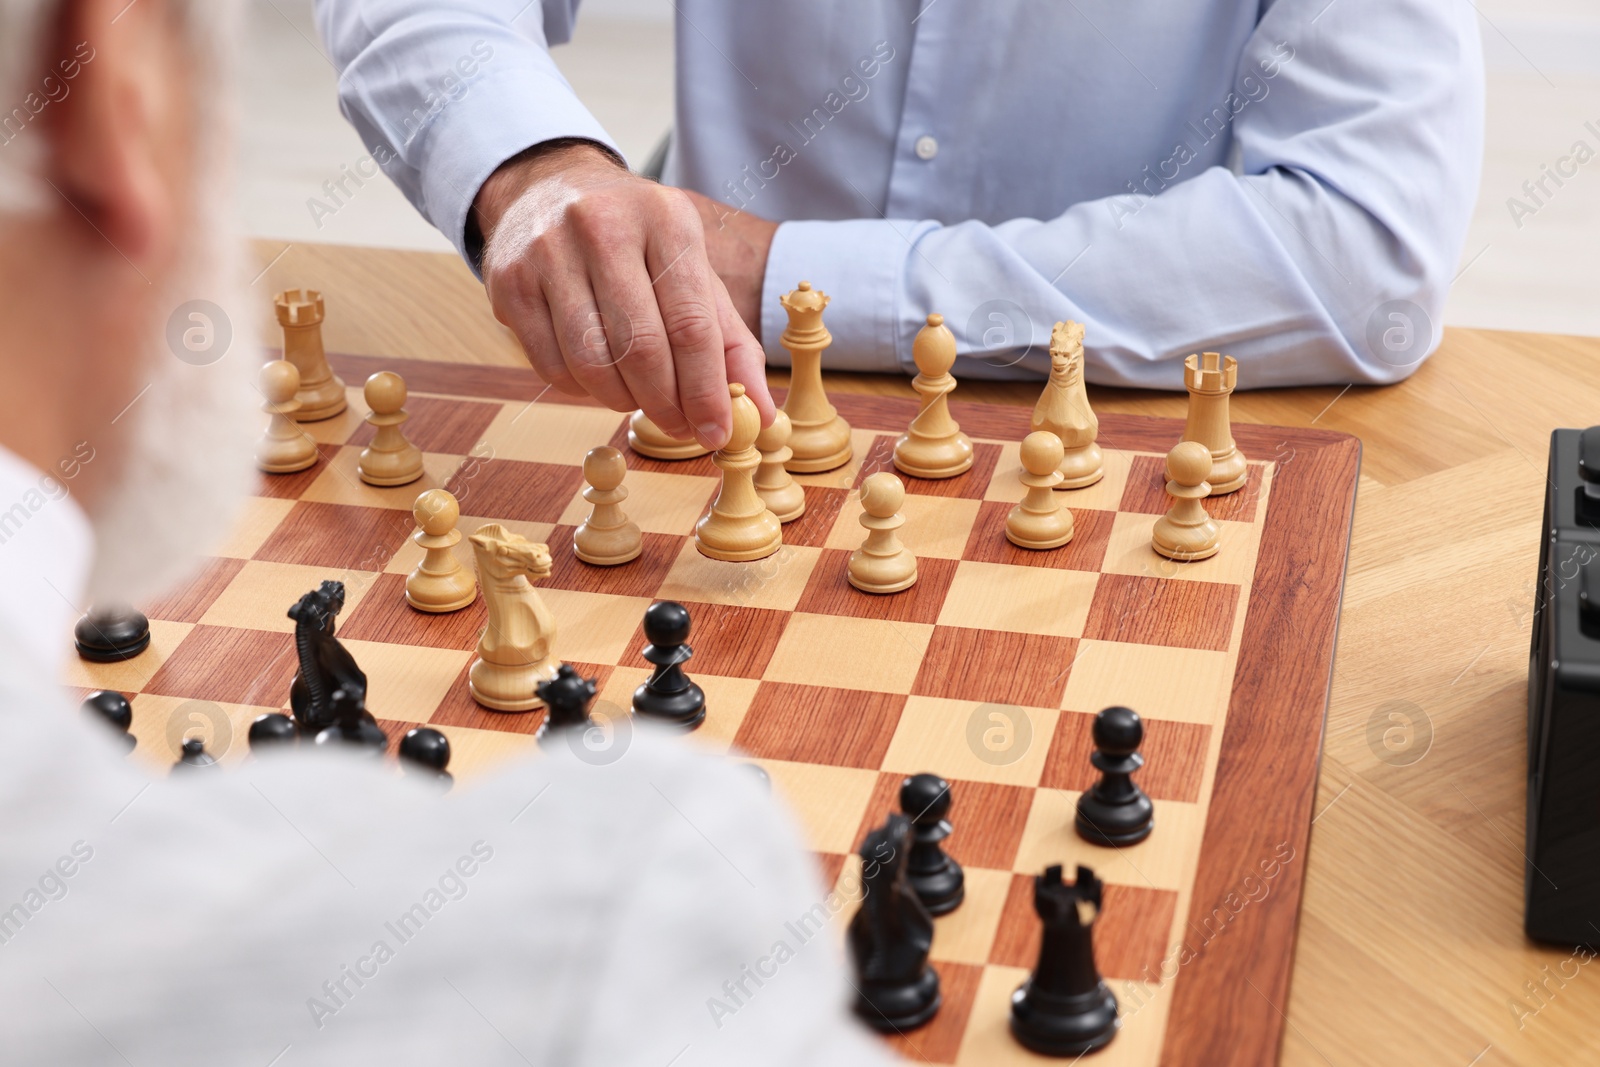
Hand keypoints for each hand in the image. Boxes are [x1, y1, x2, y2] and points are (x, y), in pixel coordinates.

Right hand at [473, 142, 773, 448]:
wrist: (550, 188)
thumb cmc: (638, 241)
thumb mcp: (693, 272)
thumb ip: (731, 344)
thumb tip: (763, 416)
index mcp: (665, 218)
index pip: (692, 324)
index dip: (707, 392)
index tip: (717, 432)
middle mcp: (602, 226)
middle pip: (641, 349)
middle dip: (667, 406)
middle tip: (681, 429)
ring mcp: (547, 252)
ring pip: (592, 365)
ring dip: (623, 401)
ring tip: (640, 399)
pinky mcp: (508, 283)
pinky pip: (552, 367)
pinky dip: (583, 390)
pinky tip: (600, 377)